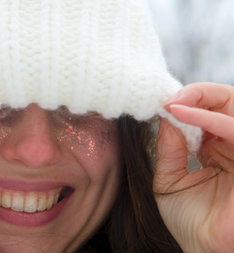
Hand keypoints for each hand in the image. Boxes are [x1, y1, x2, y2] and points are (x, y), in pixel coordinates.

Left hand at [154, 83, 233, 252]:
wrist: (201, 249)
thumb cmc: (189, 220)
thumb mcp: (169, 179)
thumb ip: (169, 149)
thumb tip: (165, 117)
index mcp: (217, 151)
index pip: (208, 115)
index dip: (188, 103)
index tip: (161, 104)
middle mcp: (233, 148)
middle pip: (225, 105)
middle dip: (197, 95)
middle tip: (168, 97)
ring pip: (232, 112)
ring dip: (201, 101)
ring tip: (172, 103)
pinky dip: (209, 119)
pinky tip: (181, 114)